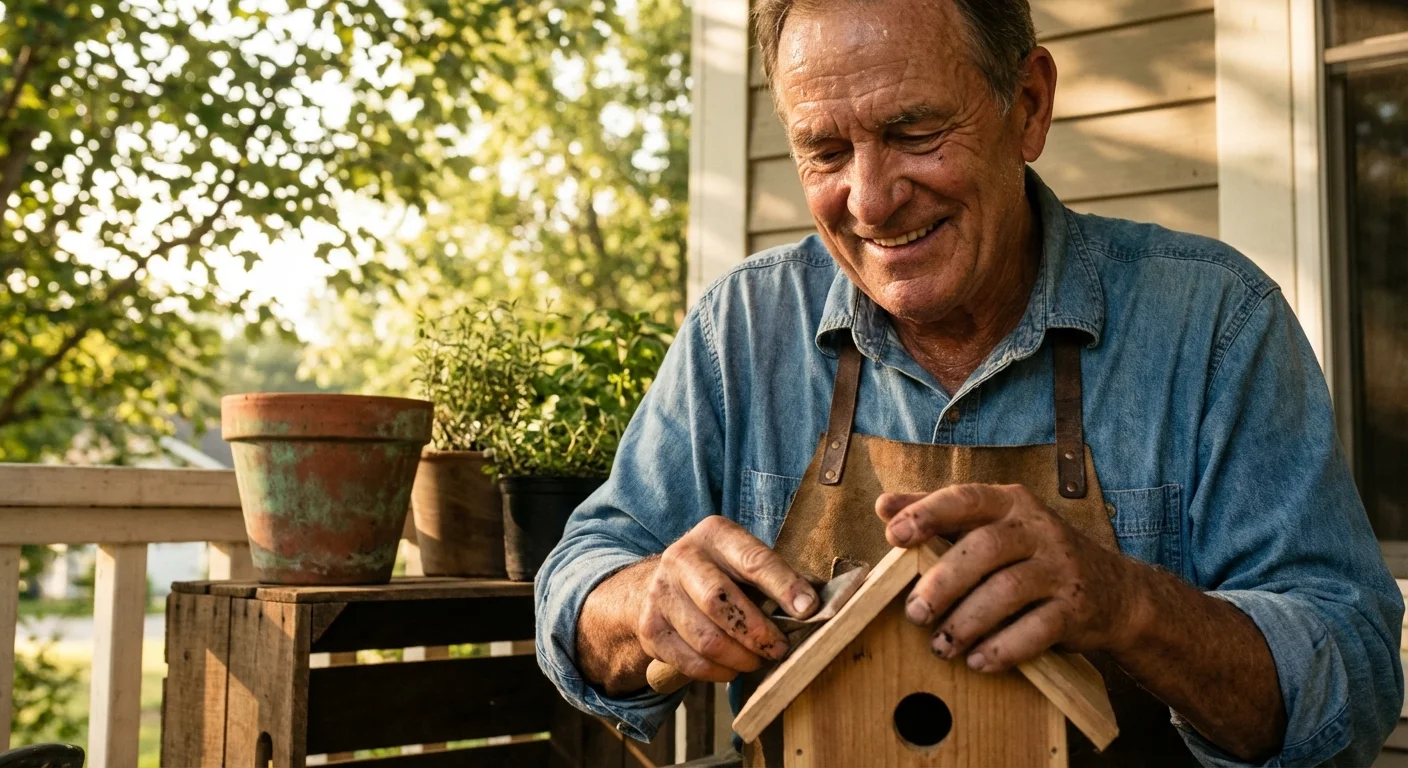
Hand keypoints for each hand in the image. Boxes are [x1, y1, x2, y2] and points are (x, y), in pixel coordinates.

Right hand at [637, 516, 818, 682]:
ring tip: (758, 660)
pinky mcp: (650, 627)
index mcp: (715, 533)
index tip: (808, 611)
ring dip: (741, 658)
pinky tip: (732, 668)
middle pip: (720, 601)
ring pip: (707, 639)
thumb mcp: (745, 561)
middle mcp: (682, 556)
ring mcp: (661, 592)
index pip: (753, 560)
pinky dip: (718, 673)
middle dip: (758, 632)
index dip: (783, 586)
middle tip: (780, 649)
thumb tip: (818, 606)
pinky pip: (690, 662)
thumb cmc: (721, 574)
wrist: (661, 586)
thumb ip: (779, 578)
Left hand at [877, 484, 1142, 672]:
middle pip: (983, 548)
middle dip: (943, 583)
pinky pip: (1038, 628)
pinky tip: (978, 661)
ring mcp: (1060, 568)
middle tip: (914, 614)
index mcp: (1009, 504)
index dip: (928, 513)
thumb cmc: (1034, 556)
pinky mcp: (1076, 608)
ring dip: (968, 622)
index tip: (894, 535)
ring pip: (1008, 590)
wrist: (1116, 591)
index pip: (965, 498)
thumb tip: (884, 505)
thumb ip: (939, 516)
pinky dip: (1004, 648)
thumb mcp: (991, 526)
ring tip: (941, 647)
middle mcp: (1037, 529)